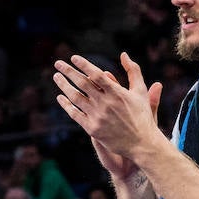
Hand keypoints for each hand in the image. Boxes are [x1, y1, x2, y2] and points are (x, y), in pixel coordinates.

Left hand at [53, 53, 163, 167]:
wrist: (142, 144)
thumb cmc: (142, 116)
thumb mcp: (141, 92)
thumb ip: (133, 71)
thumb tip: (123, 54)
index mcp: (117, 93)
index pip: (96, 74)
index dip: (84, 65)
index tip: (74, 58)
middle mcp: (106, 104)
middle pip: (82, 83)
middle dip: (68, 71)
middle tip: (58, 63)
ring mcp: (98, 117)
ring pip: (75, 97)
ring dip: (63, 85)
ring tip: (56, 77)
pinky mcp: (93, 129)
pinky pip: (75, 114)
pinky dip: (66, 105)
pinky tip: (60, 97)